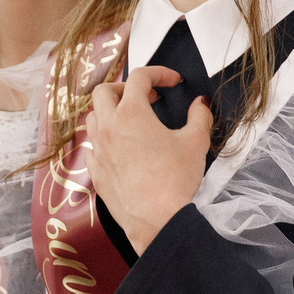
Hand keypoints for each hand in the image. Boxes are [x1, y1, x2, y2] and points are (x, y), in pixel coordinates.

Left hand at [86, 65, 209, 250]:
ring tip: (131, 120)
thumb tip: (201, 103)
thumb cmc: (176, 179)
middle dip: (124, 87)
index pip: (139, 77)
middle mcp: (108, 127)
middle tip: (146, 97)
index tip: (173, 82)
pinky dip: (104, 139)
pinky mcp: (95, 172)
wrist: (156, 220)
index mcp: (131, 113)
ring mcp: (98, 150)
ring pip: (93, 118)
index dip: (158, 73)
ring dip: (110, 111)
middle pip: (104, 91)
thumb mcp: (196, 142)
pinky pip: (92, 146)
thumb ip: (200, 116)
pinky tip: (121, 148)